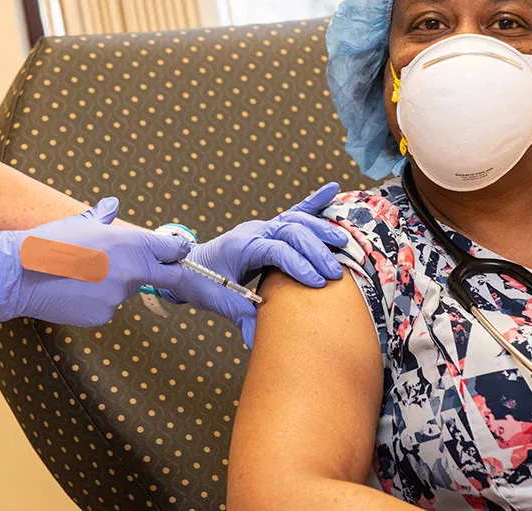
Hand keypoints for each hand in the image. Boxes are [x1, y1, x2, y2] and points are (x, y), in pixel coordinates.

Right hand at [0, 198, 190, 327]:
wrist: (20, 274)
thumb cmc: (50, 242)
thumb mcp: (80, 222)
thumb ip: (103, 216)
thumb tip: (112, 205)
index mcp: (131, 243)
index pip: (174, 250)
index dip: (176, 252)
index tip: (174, 253)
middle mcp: (132, 271)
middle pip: (168, 277)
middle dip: (162, 272)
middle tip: (144, 268)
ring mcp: (119, 296)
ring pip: (128, 291)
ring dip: (116, 284)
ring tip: (83, 275)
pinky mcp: (104, 315)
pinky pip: (108, 306)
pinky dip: (97, 300)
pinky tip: (75, 291)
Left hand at [163, 183, 348, 346]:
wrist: (188, 265)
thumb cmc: (202, 282)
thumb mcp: (220, 302)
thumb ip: (242, 318)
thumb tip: (258, 343)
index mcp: (241, 246)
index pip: (276, 250)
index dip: (298, 265)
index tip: (317, 284)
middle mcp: (253, 230)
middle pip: (291, 231)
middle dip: (316, 251)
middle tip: (335, 273)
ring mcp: (261, 225)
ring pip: (295, 219)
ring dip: (321, 229)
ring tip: (343, 243)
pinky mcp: (268, 227)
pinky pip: (294, 211)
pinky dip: (314, 201)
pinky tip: (333, 189)